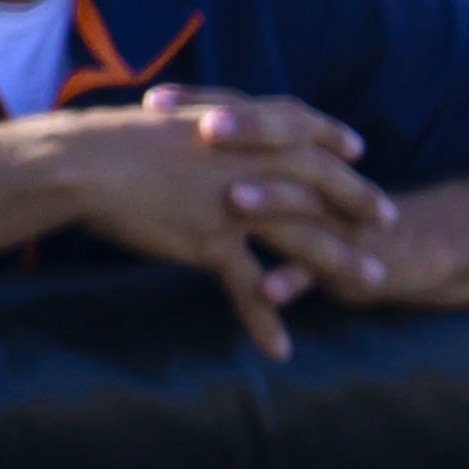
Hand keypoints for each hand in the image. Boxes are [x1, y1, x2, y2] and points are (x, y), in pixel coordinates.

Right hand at [44, 88, 395, 355]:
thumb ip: (200, 125)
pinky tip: (281, 348)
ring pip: (305, 239)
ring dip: (341, 264)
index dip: (332, 139)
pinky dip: (265, 319)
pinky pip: (249, 287)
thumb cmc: (110, 143)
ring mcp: (237, 204)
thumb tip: (208, 124)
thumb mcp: (167, 120)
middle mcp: (249, 163)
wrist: (78, 164)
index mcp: (238, 129)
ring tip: (372, 285)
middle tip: (389, 220)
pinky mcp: (212, 241)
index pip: (301, 129)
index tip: (358, 150)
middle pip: (320, 185)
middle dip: (358, 202)